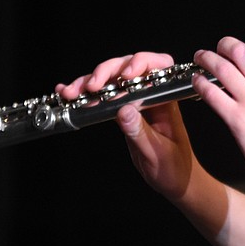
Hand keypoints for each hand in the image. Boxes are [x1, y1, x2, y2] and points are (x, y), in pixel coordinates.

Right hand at [56, 52, 204, 204]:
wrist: (175, 182)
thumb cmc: (174, 168)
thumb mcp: (156, 153)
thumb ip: (140, 132)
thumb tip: (123, 110)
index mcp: (167, 100)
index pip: (159, 67)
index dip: (141, 64)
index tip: (125, 76)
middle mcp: (151, 96)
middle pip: (128, 68)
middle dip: (107, 71)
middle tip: (91, 87)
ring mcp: (135, 102)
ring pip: (112, 81)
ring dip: (90, 82)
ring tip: (71, 92)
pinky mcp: (122, 112)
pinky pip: (104, 98)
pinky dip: (86, 95)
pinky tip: (69, 93)